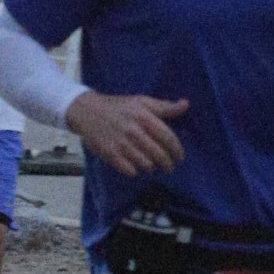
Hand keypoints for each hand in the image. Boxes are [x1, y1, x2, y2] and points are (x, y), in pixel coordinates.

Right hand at [70, 89, 189, 175]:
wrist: (87, 111)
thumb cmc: (118, 107)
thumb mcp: (141, 102)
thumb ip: (164, 106)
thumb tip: (186, 104)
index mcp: (143, 117)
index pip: (168, 138)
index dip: (177, 150)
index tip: (180, 157)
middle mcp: (133, 131)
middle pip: (159, 154)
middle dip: (167, 164)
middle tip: (169, 167)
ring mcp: (121, 144)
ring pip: (146, 164)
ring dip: (152, 168)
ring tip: (153, 166)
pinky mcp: (110, 154)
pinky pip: (130, 170)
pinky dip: (136, 171)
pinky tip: (136, 168)